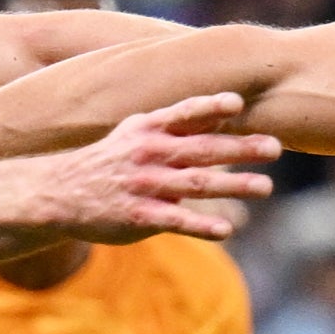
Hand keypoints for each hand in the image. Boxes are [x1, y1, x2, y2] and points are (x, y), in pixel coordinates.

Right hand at [15, 94, 277, 242]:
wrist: (59, 193)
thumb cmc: (109, 160)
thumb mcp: (136, 132)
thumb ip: (178, 123)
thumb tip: (225, 109)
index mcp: (149, 130)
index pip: (184, 113)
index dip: (211, 106)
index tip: (238, 103)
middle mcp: (149, 153)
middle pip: (201, 149)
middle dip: (240, 148)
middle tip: (275, 148)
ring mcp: (144, 185)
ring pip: (196, 183)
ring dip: (233, 185)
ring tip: (266, 187)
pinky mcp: (139, 216)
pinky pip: (176, 220)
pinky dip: (202, 224)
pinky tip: (227, 230)